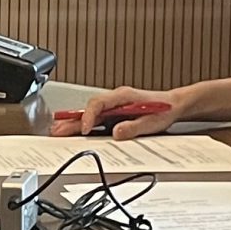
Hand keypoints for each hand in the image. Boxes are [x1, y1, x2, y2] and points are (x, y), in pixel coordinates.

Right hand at [52, 86, 180, 141]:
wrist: (174, 105)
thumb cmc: (164, 109)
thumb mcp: (152, 121)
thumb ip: (133, 127)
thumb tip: (117, 133)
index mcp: (123, 96)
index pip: (98, 104)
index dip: (89, 116)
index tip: (85, 129)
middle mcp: (115, 100)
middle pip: (88, 109)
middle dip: (72, 120)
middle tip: (57, 131)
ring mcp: (113, 107)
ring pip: (89, 114)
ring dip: (74, 123)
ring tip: (58, 132)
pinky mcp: (114, 114)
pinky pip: (95, 119)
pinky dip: (83, 125)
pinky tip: (73, 132)